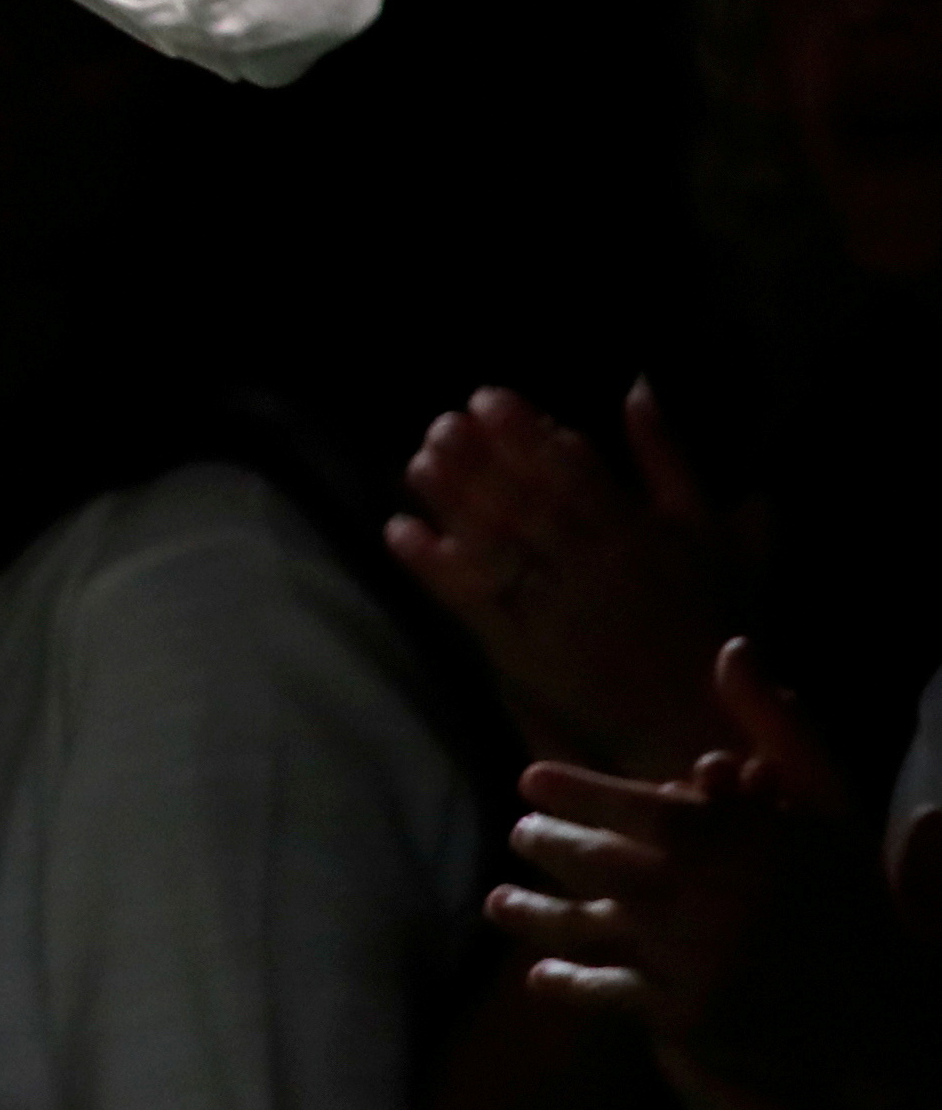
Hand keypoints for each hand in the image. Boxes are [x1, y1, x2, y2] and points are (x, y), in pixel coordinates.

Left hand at [389, 380, 744, 770]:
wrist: (700, 722)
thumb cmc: (709, 618)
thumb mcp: (709, 533)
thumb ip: (668, 459)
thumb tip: (636, 387)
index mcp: (638, 535)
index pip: (574, 473)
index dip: (525, 433)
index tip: (487, 398)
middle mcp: (592, 567)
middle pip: (524, 504)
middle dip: (478, 460)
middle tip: (440, 423)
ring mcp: (554, 610)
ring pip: (495, 546)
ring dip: (450, 504)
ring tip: (415, 463)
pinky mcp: (524, 652)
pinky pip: (473, 603)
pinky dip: (433, 567)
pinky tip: (399, 531)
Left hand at [499, 643, 920, 1109]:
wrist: (890, 1014)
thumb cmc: (849, 898)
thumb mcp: (827, 803)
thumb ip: (773, 725)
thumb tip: (734, 647)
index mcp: (731, 842)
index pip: (631, 805)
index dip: (572, 791)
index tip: (528, 780)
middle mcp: (701, 900)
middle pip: (598, 862)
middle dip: (548, 844)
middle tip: (519, 832)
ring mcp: (690, 964)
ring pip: (590, 929)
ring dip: (535, 915)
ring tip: (496, 902)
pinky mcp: (688, 1020)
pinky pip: (611, 995)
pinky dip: (571, 985)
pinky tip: (538, 975)